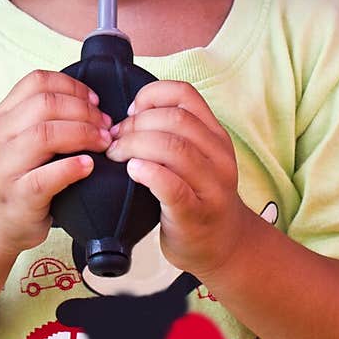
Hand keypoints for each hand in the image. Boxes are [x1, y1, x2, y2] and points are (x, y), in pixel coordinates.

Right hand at [0, 69, 112, 258]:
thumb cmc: (15, 178)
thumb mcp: (16, 140)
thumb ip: (40, 120)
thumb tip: (92, 104)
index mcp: (0, 118)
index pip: (36, 81)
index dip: (72, 86)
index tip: (94, 100)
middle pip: (44, 104)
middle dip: (83, 110)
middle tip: (105, 125)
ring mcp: (4, 168)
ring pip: (44, 135)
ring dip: (82, 134)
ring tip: (102, 143)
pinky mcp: (17, 197)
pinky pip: (45, 177)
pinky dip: (71, 167)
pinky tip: (89, 165)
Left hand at [105, 79, 246, 277]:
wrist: (223, 245)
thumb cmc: (196, 196)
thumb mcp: (195, 157)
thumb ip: (172, 134)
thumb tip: (127, 116)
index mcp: (215, 135)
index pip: (184, 93)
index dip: (150, 96)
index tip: (131, 113)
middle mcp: (218, 155)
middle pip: (175, 119)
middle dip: (136, 124)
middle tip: (114, 139)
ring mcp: (211, 186)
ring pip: (174, 148)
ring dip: (135, 145)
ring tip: (117, 155)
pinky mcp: (196, 214)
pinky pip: (172, 186)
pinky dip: (148, 173)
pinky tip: (132, 171)